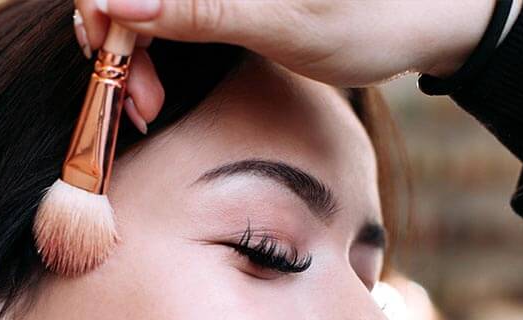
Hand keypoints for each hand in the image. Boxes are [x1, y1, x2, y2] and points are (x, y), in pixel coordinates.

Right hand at [77, 0, 502, 130]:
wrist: (420, 20)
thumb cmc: (368, 20)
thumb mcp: (282, 23)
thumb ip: (200, 10)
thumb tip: (117, 1)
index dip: (102, 9)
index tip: (106, 60)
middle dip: (118, 44)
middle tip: (142, 106)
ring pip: (141, 8)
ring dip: (134, 59)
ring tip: (152, 107)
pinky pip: (163, 17)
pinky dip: (152, 57)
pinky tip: (158, 91)